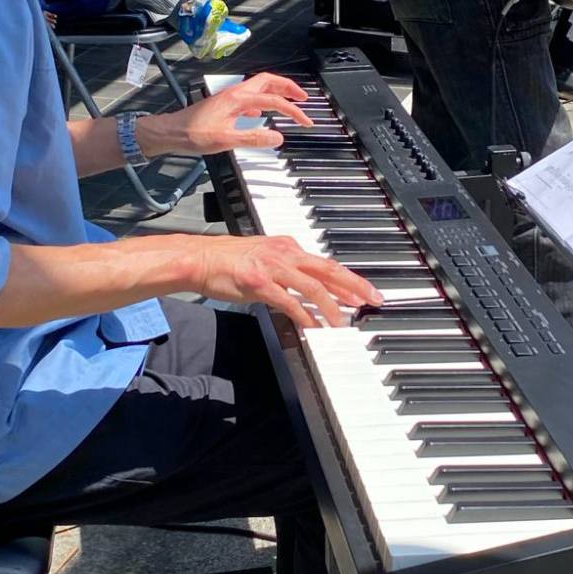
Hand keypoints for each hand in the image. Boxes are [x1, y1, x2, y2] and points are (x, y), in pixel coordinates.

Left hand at [140, 71, 311, 158]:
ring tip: (289, 100)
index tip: (306, 121)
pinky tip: (262, 113)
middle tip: (304, 98)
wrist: (171, 132)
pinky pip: (250, 96)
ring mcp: (230, 97)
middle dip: (289, 88)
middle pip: (268, 81)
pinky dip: (262, 100)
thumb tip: (278, 137)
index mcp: (238, 99)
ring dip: (276, 91)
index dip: (293, 111)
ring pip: (259, 87)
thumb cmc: (193, 134)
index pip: (274, 101)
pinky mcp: (225, 104)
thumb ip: (253, 139)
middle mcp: (235, 93)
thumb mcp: (226, 140)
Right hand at [193, 233, 381, 330]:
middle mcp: (285, 253)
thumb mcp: (265, 258)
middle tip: (372, 301)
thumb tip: (306, 286)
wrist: (200, 258)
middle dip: (354, 287)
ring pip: (313, 287)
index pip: (326, 263)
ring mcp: (273, 267)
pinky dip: (304, 315)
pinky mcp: (260, 283)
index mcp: (289, 247)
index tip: (365, 292)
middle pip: (329, 270)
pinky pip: (289, 301)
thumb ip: (287, 270)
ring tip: (343, 322)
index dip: (349, 279)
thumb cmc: (229, 261)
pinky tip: (313, 326)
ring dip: (332, 306)